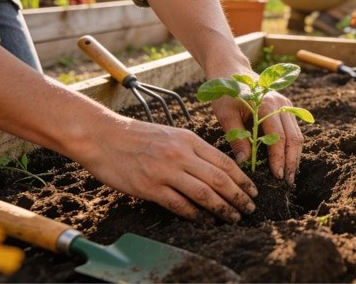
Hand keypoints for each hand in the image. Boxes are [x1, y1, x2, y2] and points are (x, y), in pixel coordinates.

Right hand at [78, 118, 257, 221]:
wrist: (102, 136)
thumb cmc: (137, 136)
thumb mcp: (171, 134)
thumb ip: (193, 149)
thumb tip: (216, 170)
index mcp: (189, 140)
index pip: (225, 162)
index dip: (243, 179)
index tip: (253, 191)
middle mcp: (181, 154)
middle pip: (219, 180)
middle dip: (239, 197)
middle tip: (250, 209)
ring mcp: (165, 171)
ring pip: (204, 194)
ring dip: (222, 209)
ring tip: (233, 217)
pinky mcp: (150, 187)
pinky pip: (179, 205)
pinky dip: (194, 214)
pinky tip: (203, 220)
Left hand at [211, 90, 304, 184]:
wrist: (231, 70)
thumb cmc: (225, 92)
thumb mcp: (225, 114)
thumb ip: (236, 137)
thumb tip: (245, 162)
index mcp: (267, 104)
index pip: (278, 137)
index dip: (278, 158)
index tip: (276, 176)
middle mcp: (282, 104)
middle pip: (294, 138)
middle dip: (291, 161)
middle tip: (287, 182)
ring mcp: (286, 106)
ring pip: (297, 135)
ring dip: (294, 156)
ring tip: (289, 175)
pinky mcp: (286, 109)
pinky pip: (293, 131)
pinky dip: (292, 147)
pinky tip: (287, 161)